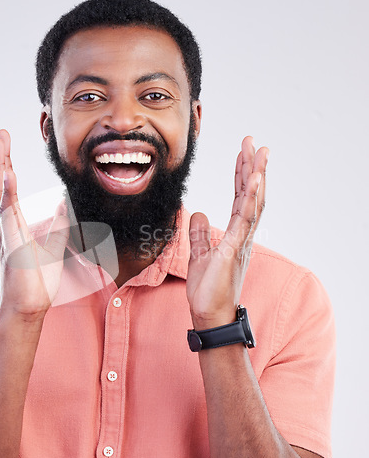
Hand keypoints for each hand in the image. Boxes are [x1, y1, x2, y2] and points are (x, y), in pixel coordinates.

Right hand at [0, 130, 68, 320]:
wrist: (31, 307)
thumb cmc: (38, 281)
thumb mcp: (53, 245)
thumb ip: (56, 223)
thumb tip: (61, 203)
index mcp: (14, 225)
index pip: (8, 189)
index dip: (7, 166)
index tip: (6, 144)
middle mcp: (6, 226)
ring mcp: (6, 234)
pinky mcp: (10, 244)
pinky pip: (6, 214)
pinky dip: (7, 193)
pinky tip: (8, 174)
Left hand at [186, 136, 268, 329]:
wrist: (208, 314)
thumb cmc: (207, 289)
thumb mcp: (200, 254)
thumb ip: (199, 233)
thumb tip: (196, 212)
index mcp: (235, 235)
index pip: (240, 199)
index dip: (241, 176)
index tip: (243, 154)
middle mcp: (243, 235)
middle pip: (250, 195)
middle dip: (252, 168)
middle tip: (253, 142)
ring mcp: (241, 241)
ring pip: (253, 202)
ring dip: (256, 175)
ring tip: (260, 151)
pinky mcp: (235, 248)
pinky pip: (245, 219)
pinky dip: (251, 197)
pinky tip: (254, 178)